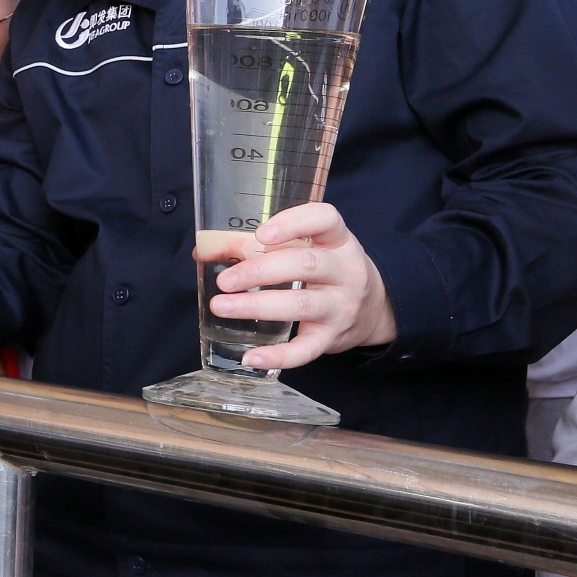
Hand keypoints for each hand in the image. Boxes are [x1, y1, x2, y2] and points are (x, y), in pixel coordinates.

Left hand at [205, 203, 394, 369]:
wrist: (373, 311)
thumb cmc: (327, 272)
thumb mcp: (311, 249)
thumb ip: (263, 245)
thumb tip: (203, 250)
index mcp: (338, 241)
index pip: (326, 219)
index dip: (294, 223)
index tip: (261, 234)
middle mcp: (345, 271)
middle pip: (305, 265)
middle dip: (260, 271)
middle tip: (225, 280)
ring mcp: (341, 306)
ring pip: (301, 305)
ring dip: (258, 306)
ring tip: (221, 307)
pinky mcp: (333, 338)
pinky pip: (306, 349)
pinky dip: (278, 356)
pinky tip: (251, 357)